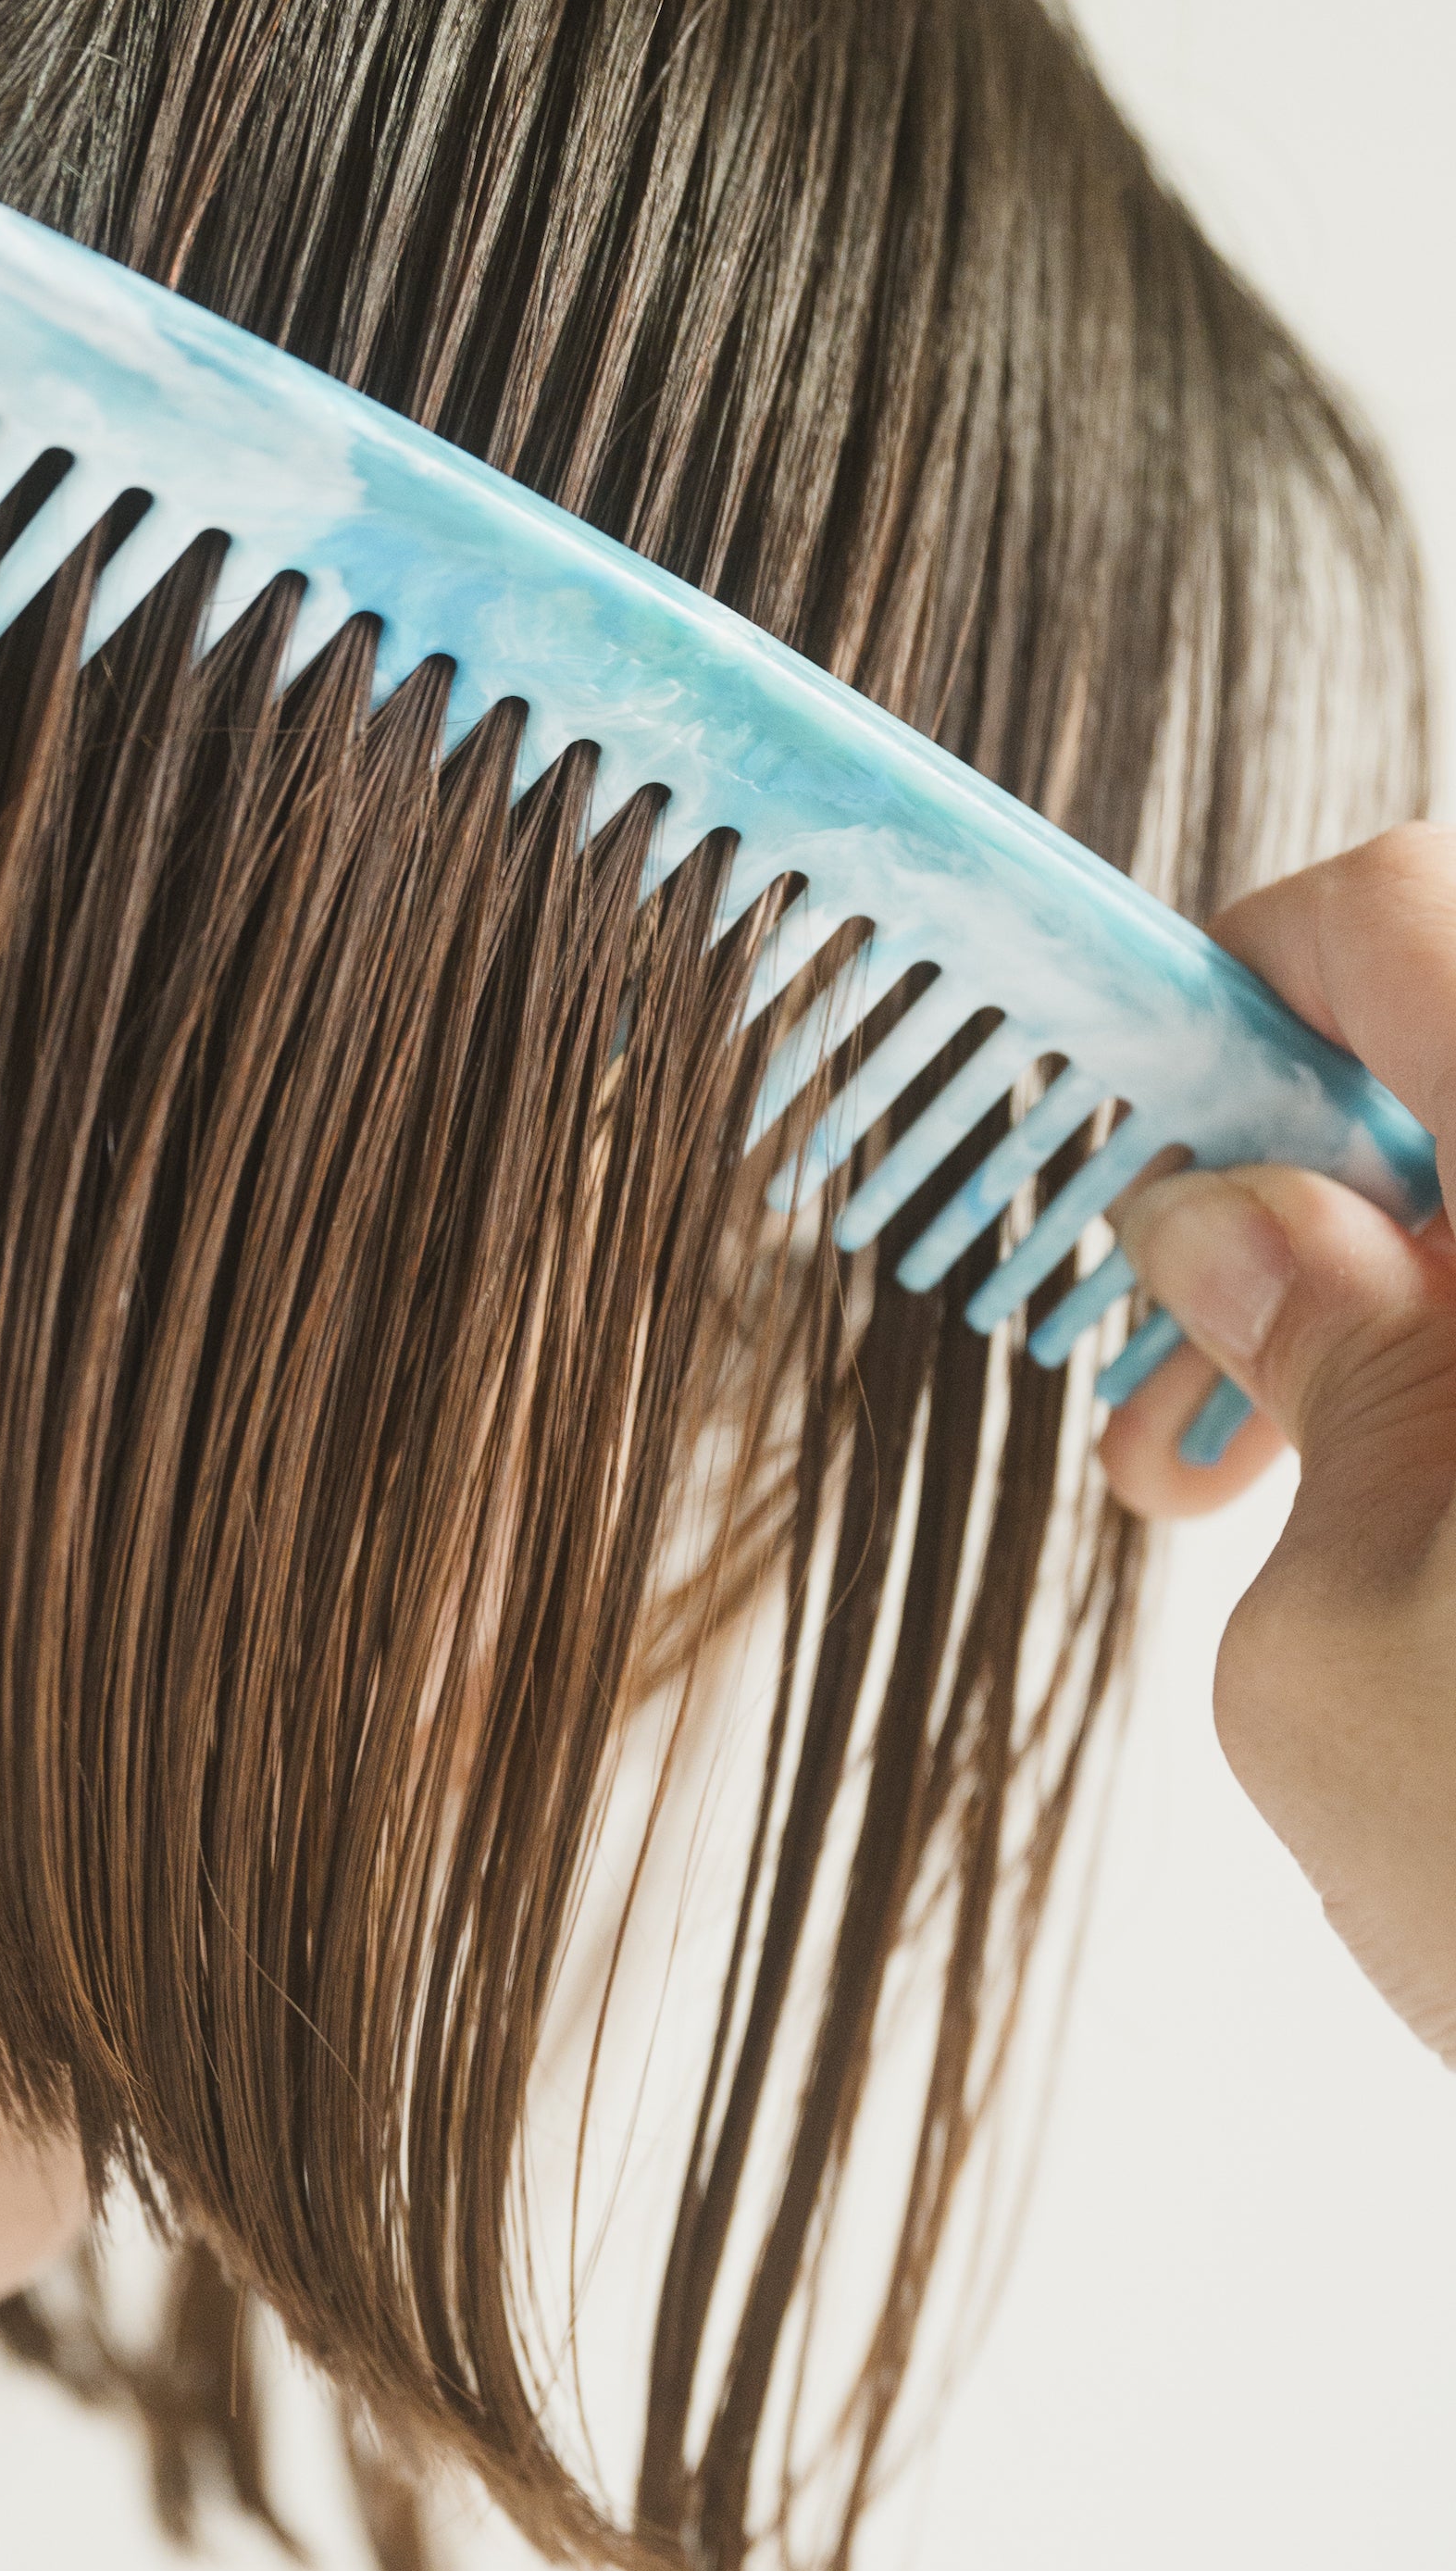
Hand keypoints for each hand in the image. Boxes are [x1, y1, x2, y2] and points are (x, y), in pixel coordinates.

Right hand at [1098, 824, 1455, 2061]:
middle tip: (1184, 1404)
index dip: (1241, 987)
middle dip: (1311, 1196)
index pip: (1399, 916)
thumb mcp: (1340, 1654)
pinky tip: (1428, 1567)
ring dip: (1409, 1320)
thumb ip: (1302, 1384)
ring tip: (1283, 1520)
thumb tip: (1238, 1222)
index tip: (1142, 1139)